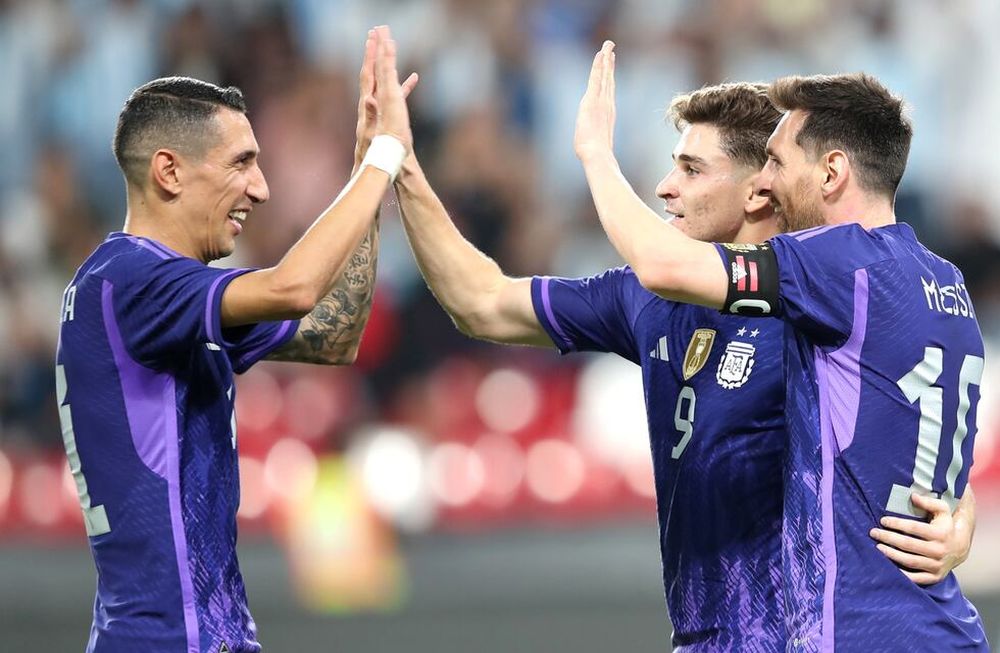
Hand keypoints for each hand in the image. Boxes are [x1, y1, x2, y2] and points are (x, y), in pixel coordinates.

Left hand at [355, 29, 417, 168]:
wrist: (377, 166)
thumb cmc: (374, 154)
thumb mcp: (372, 134)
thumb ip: (372, 116)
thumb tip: (370, 98)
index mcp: (368, 106)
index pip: (368, 76)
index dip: (371, 57)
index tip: (373, 38)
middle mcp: (371, 103)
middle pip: (373, 72)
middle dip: (375, 52)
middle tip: (377, 31)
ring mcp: (380, 108)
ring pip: (384, 80)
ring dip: (387, 63)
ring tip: (391, 46)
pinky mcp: (389, 114)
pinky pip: (397, 94)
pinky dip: (405, 84)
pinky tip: (414, 77)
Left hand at [574, 40, 615, 161]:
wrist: (597, 155)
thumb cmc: (595, 155)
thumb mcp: (595, 143)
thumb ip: (596, 139)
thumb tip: (595, 150)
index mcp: (607, 112)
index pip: (608, 89)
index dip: (609, 74)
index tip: (609, 62)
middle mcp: (607, 104)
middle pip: (608, 78)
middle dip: (609, 62)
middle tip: (610, 47)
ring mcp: (601, 102)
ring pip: (604, 75)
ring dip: (605, 59)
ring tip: (608, 45)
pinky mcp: (593, 101)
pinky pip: (596, 79)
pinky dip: (599, 66)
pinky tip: (601, 55)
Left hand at [870, 493, 972, 584]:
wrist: (960, 549)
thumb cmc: (945, 526)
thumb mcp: (942, 510)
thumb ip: (929, 502)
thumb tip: (913, 496)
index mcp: (941, 534)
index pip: (913, 528)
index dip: (896, 524)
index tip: (883, 520)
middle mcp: (940, 551)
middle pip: (908, 545)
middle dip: (888, 538)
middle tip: (873, 532)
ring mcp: (937, 566)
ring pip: (909, 561)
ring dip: (891, 554)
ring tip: (877, 546)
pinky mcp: (935, 577)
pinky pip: (916, 578)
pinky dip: (901, 574)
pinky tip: (888, 565)